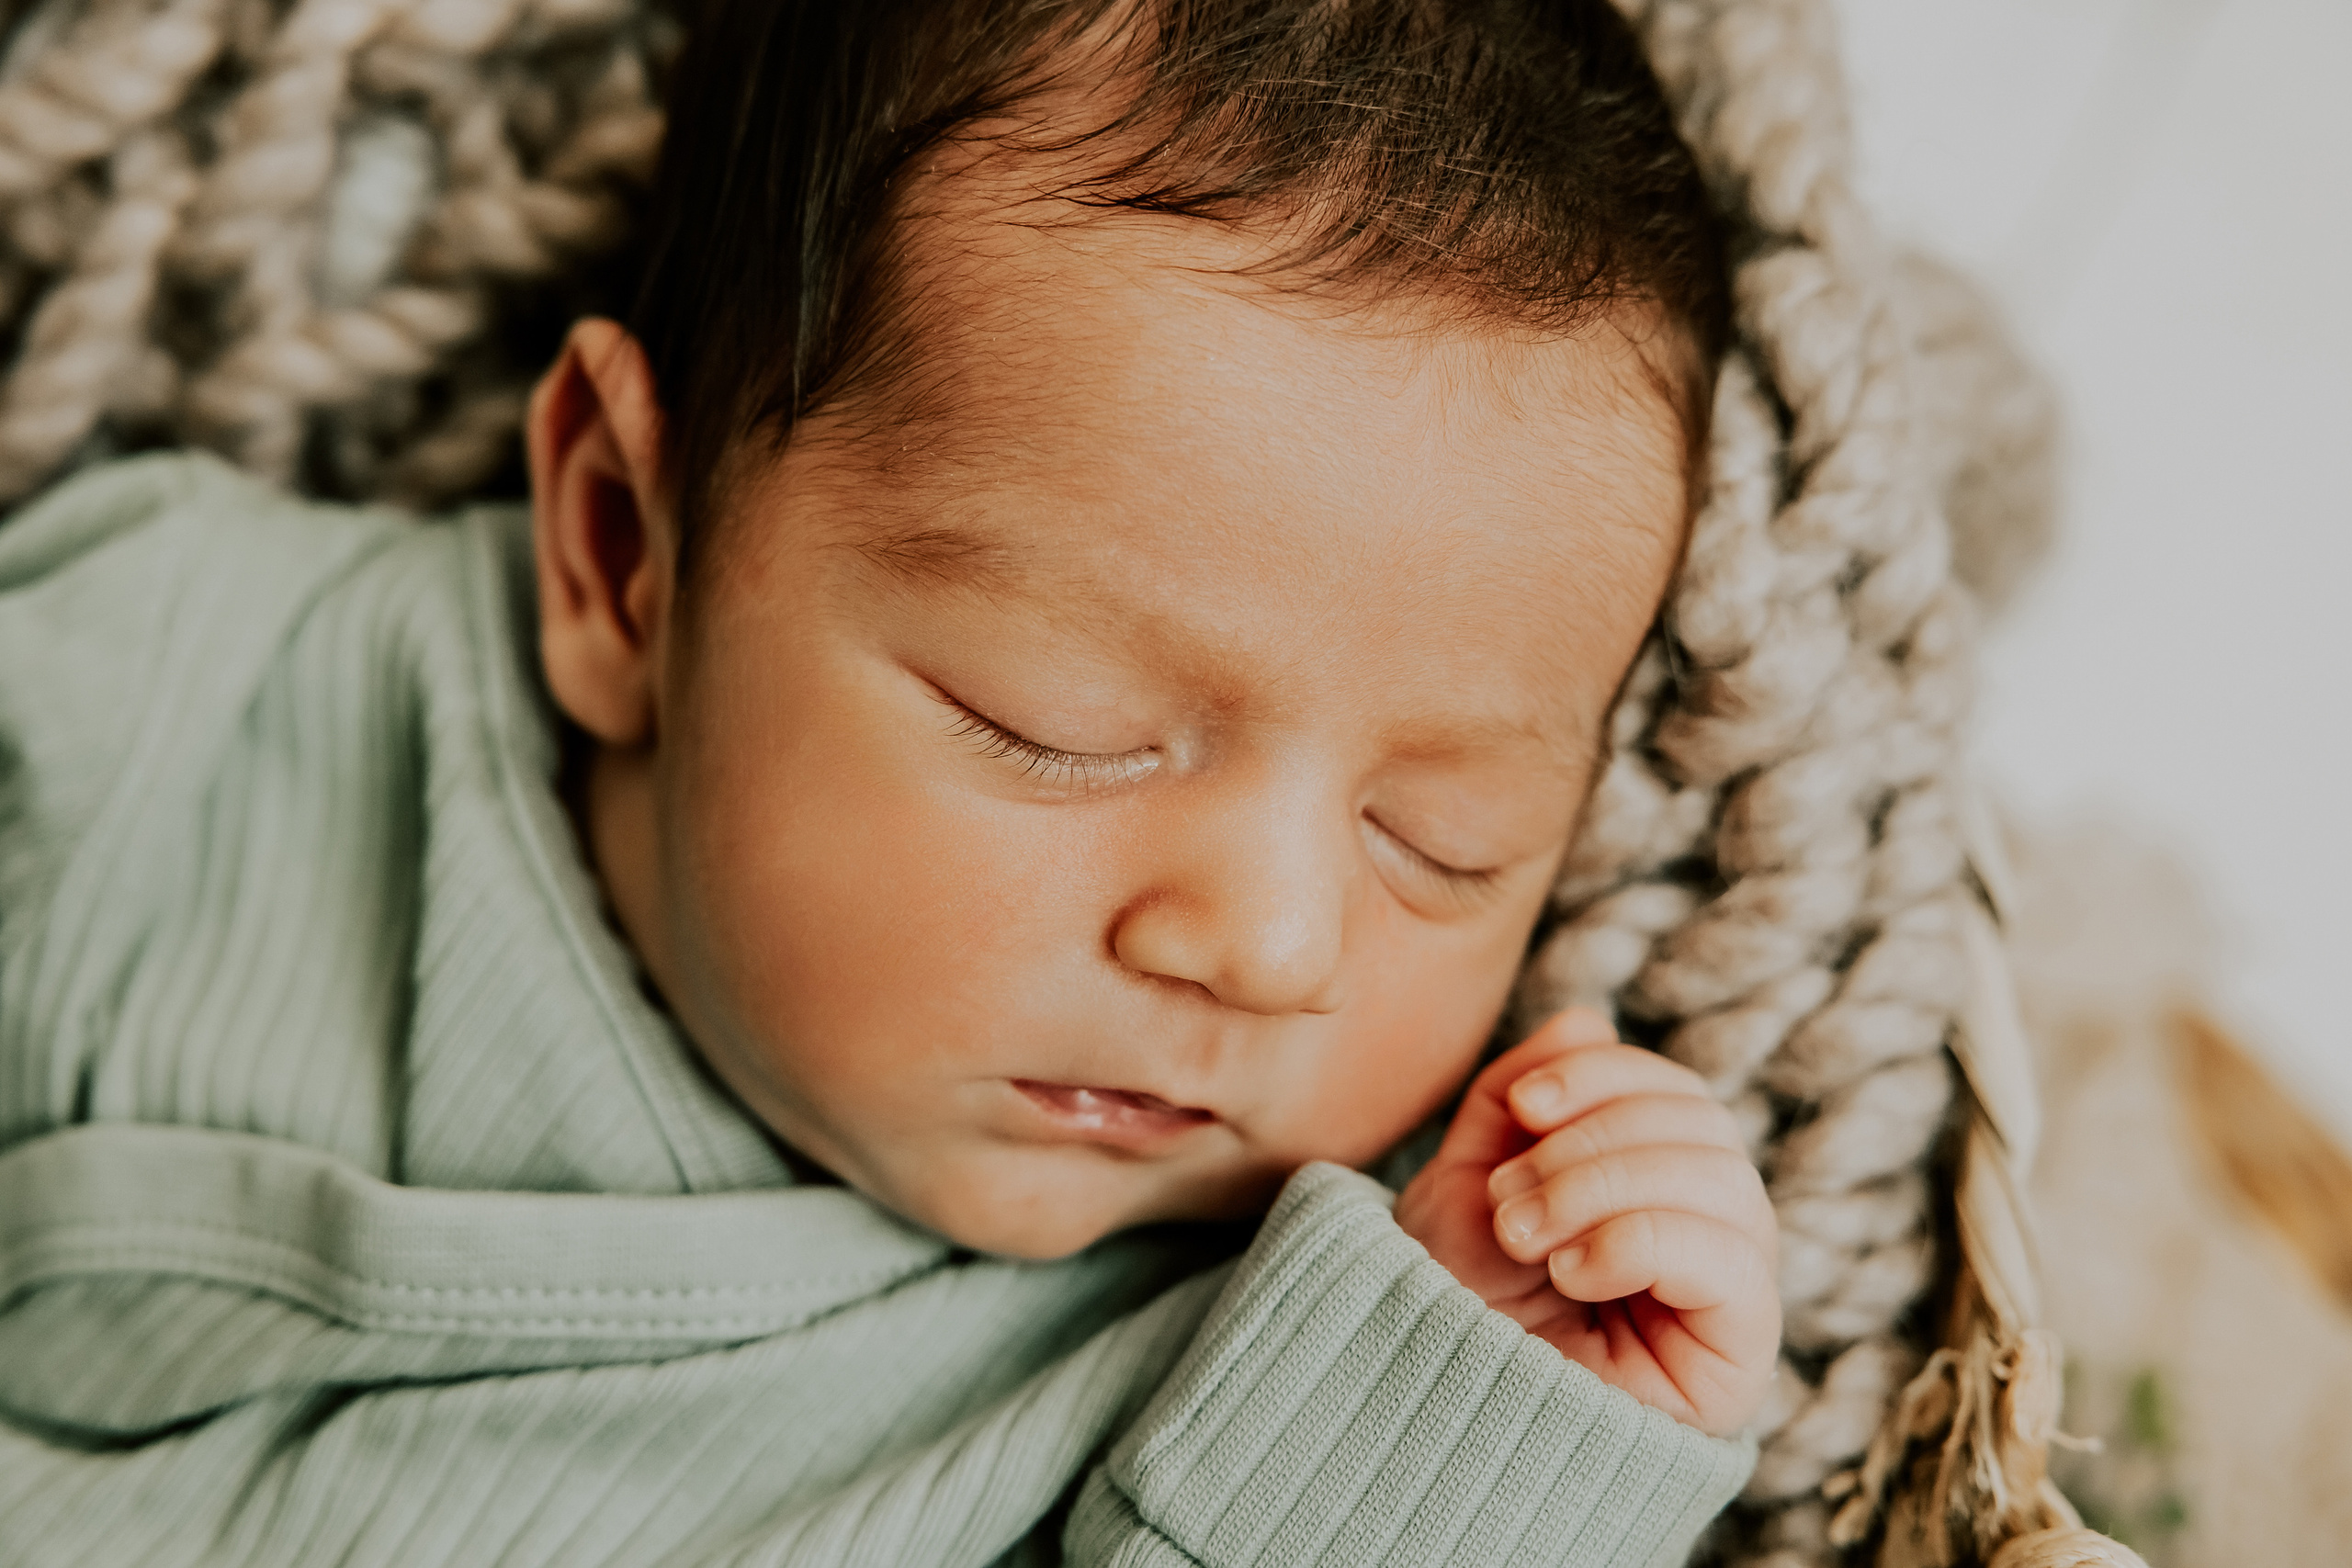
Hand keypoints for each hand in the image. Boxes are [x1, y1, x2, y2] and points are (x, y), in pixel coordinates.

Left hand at [1393, 1008, 1778, 1436]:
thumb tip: (1586, 1019)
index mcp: (1654, 1183)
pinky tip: (1573, 1271)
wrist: (1431, 1412)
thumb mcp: (1470, 1173)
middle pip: (1705, 1126)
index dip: (1603, 1075)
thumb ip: (1523, 1092)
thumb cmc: (1453, 1301)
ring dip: (1606, 1187)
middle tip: (1510, 1196)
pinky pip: (1733, 1260)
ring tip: (1527, 1233)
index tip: (1522, 1104)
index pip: (1672, 1092)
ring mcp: (1732, 1292)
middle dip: (1593, 1140)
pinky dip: (1642, 1241)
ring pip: (1724, 1180)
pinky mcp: (1741, 1353)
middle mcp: (1708, 1231)